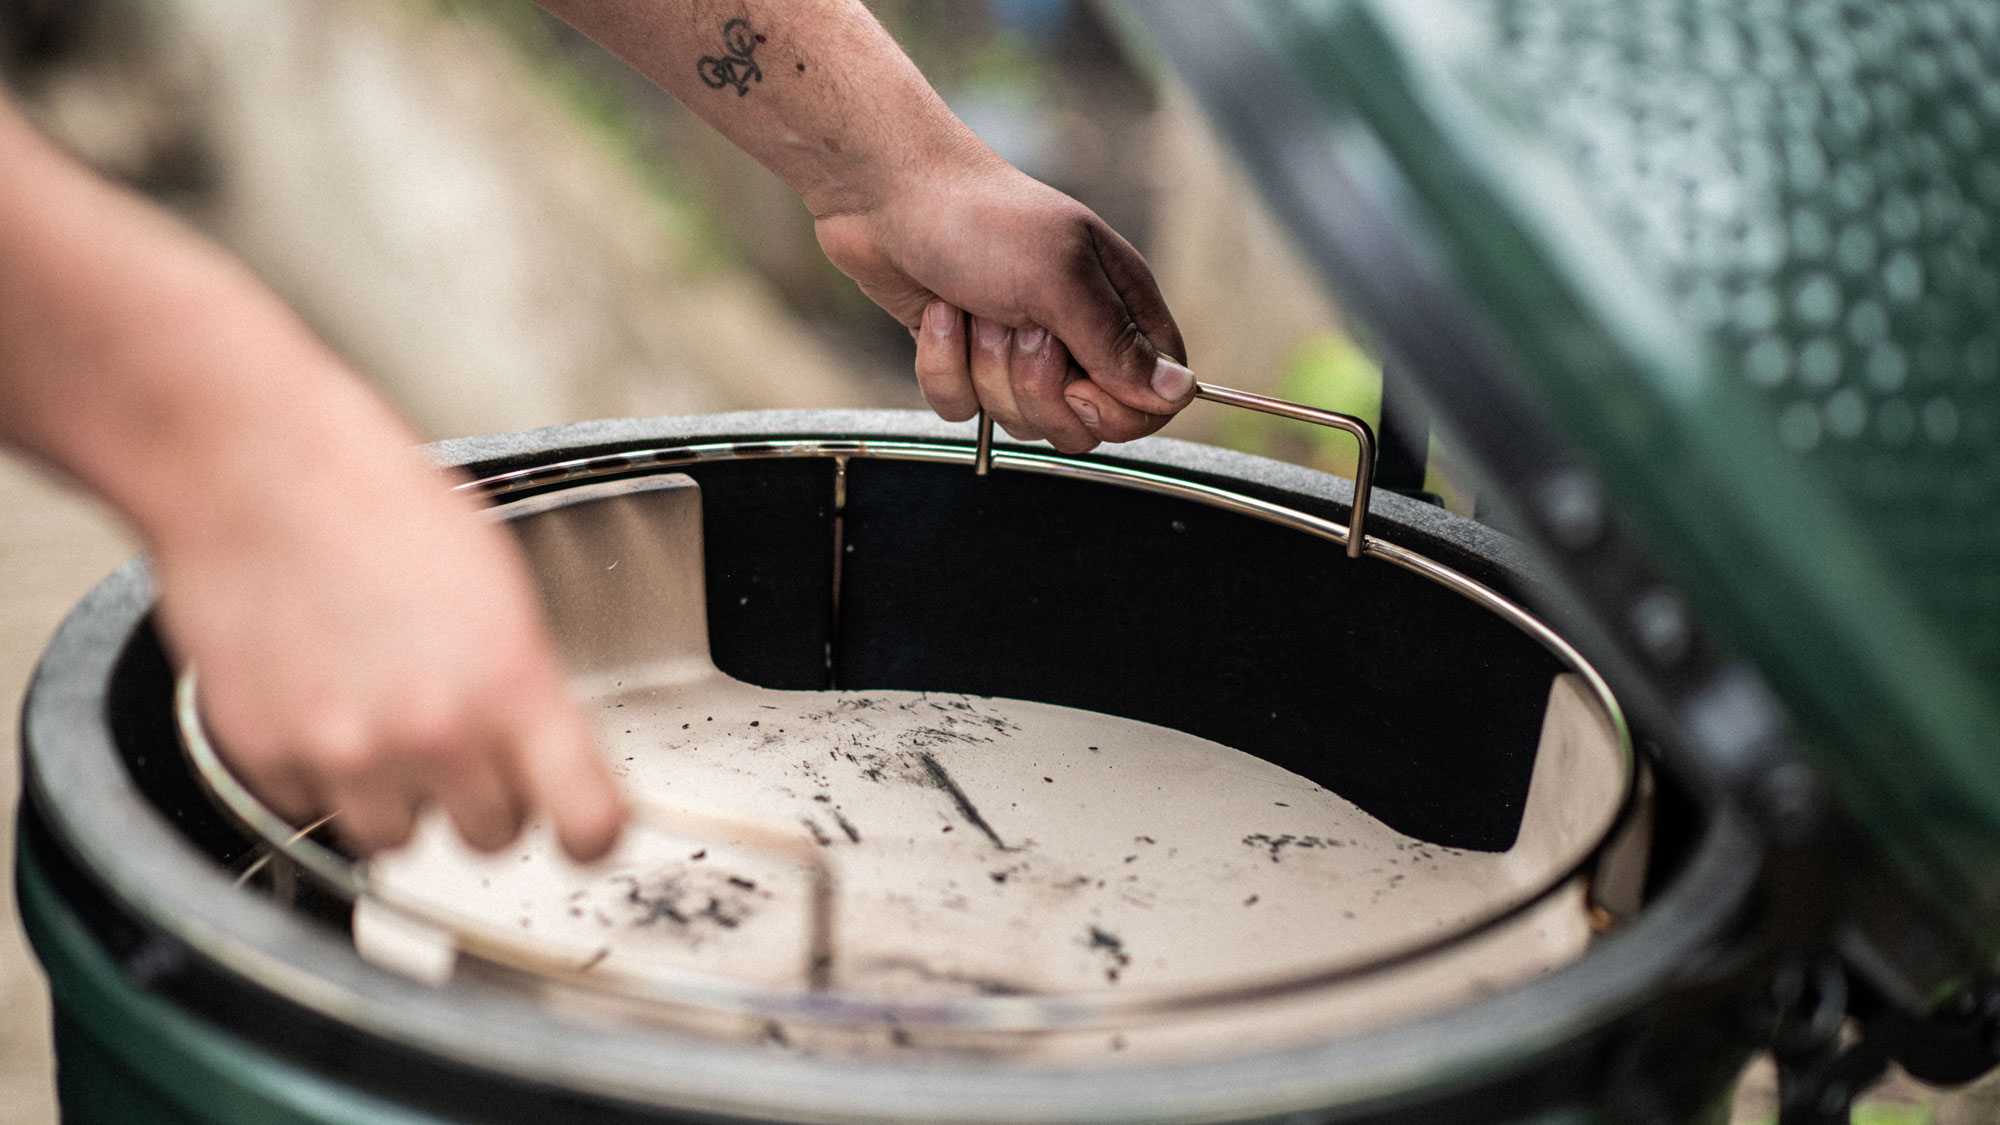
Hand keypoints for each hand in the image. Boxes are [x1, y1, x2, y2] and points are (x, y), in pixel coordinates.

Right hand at [149, 402, 624, 861]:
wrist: (252, 467)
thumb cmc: (374, 499)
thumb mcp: (495, 580)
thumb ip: (523, 675)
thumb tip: (542, 742)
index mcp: (512, 682)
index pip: (586, 819)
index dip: (592, 836)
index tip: (587, 835)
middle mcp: (435, 732)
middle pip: (492, 837)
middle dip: (483, 798)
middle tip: (460, 738)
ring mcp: (347, 753)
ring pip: (399, 838)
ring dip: (395, 794)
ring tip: (377, 709)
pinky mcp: (267, 758)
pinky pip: (309, 809)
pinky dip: (316, 772)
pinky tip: (316, 697)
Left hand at [814, 158, 1193, 452]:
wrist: (886, 194)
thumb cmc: (981, 219)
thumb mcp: (1060, 280)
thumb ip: (1117, 345)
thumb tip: (1180, 391)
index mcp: (1119, 306)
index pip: (1152, 398)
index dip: (1118, 409)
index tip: (1079, 383)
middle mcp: (1076, 334)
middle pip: (1084, 423)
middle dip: (1038, 387)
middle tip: (1016, 328)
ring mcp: (1019, 353)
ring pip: (1021, 420)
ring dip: (986, 369)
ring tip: (975, 309)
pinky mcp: (968, 360)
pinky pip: (964, 408)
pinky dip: (944, 365)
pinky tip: (939, 315)